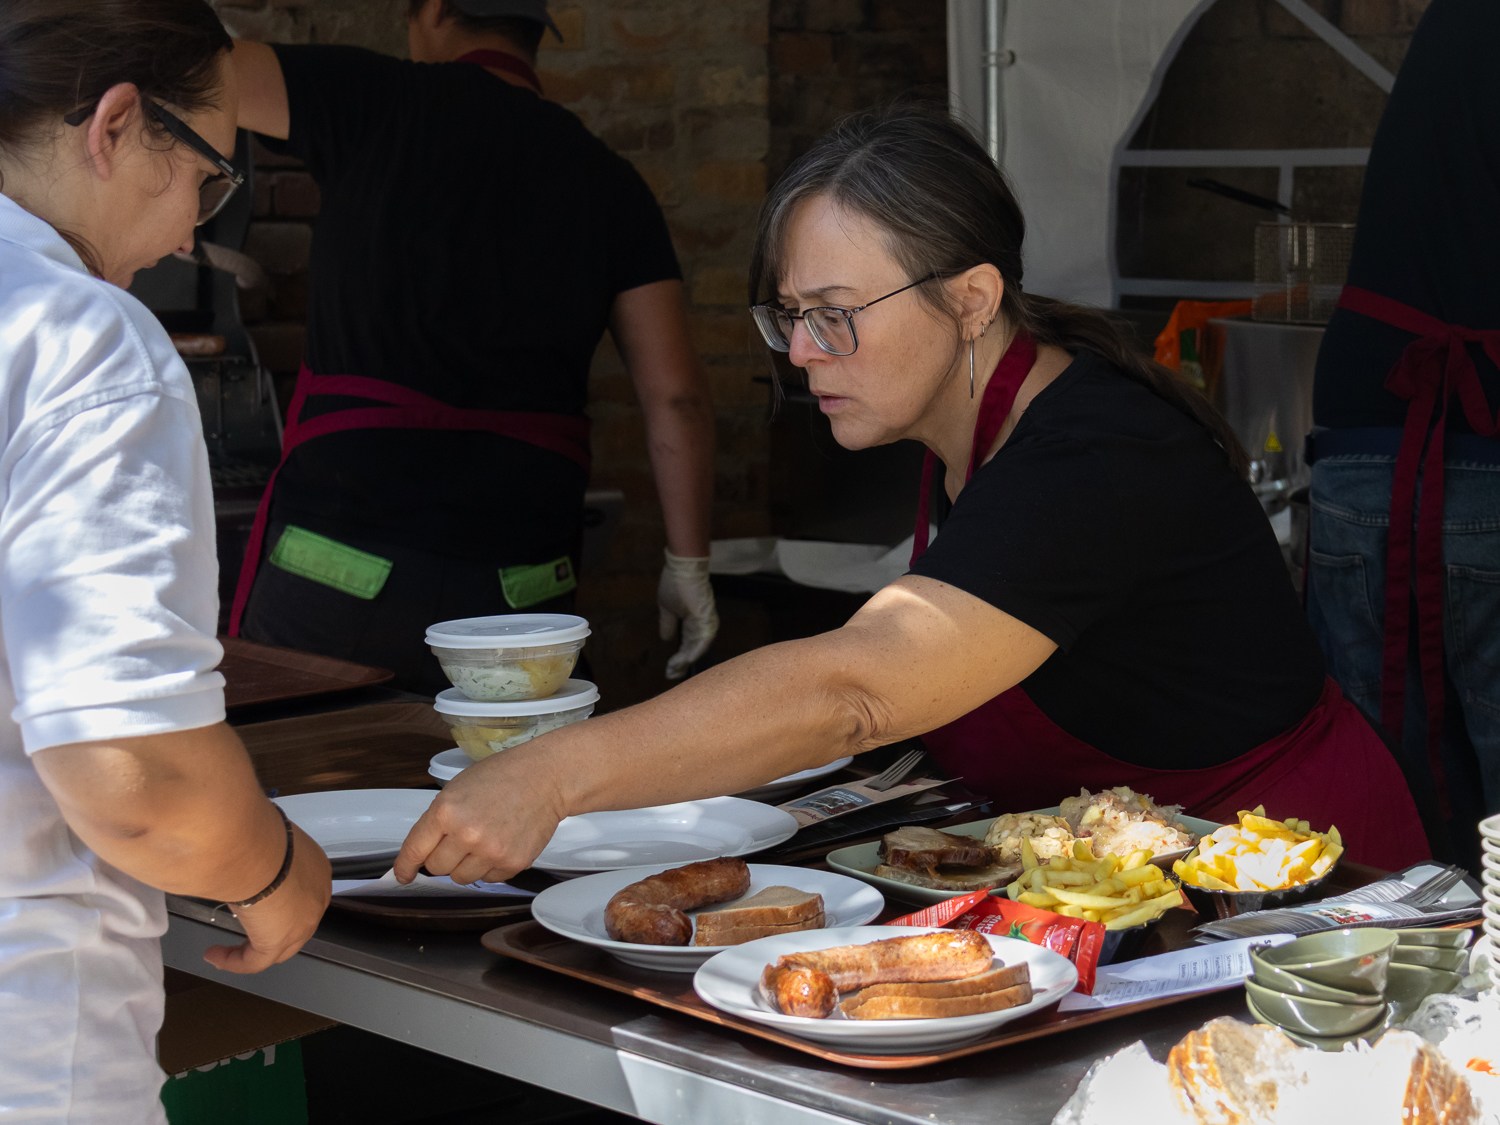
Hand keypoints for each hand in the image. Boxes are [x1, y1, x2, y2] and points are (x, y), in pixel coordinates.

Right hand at [204, 823, 330, 973]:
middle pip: (296, 924)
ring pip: (279, 946)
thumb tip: (242, 850)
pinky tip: (215, 955)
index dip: (280, 902)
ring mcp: (302, 922)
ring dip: (251, 948)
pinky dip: (234, 961)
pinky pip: (255, 961)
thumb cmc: (255, 833)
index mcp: (315, 868)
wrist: (252, 846)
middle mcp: (316, 897)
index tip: (255, 901)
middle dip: (270, 929)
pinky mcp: (278, 940)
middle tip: (244, 927)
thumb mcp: (263, 838)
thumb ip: (259, 850)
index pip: (302, 894)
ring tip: (226, 949)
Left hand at [393, 750, 565, 884]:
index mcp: (446, 811)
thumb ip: (438, 820)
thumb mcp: (458, 789)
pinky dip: (491, 867)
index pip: (415, 850)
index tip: (402, 875)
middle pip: (437, 868)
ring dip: (467, 865)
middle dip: (444, 857)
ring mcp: (490, 852)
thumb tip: (423, 851)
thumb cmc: (503, 777)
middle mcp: (466, 834)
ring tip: (485, 840)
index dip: (405, 866)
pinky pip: (489, 879)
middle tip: (461, 840)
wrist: (545, 778)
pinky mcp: (512, 863)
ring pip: (461, 878)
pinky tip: (502, 843)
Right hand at [658, 549, 718, 679]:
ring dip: (687, 659)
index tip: (668, 670)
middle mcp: (701, 625)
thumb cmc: (675, 584)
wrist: (682, 567)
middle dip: (682, 664)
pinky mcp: (706, 616)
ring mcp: (706, 621)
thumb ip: (668, 624)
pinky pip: (704, 637)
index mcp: (692, 623)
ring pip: (699, 647)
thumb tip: (665, 639)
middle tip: (670, 675)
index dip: (678, 659)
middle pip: (694, 650)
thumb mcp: (666, 608)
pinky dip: (697, 649)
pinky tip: (686, 659)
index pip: (687, 646)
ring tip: (675, 669)